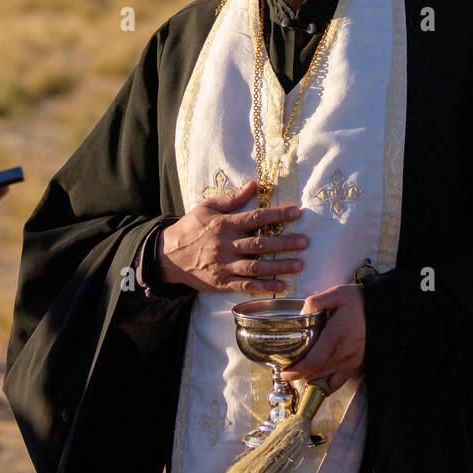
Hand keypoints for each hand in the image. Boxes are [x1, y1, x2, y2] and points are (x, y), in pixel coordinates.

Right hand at [156, 179, 306, 294]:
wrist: (168, 255)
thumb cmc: (191, 227)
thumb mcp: (207, 207)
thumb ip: (232, 198)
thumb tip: (254, 185)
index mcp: (223, 224)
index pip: (255, 218)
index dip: (277, 215)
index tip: (296, 213)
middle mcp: (225, 245)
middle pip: (259, 244)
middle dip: (284, 243)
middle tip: (304, 242)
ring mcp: (224, 266)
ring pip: (256, 267)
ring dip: (279, 266)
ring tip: (299, 264)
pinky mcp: (221, 283)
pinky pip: (245, 286)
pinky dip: (264, 287)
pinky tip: (281, 286)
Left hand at [281, 283, 364, 393]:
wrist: (384, 309)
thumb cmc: (358, 301)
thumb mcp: (335, 294)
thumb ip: (315, 302)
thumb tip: (301, 314)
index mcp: (335, 337)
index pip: (312, 363)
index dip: (296, 371)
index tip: (285, 372)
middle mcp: (343, 354)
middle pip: (316, 374)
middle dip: (300, 375)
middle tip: (289, 370)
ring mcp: (352, 362)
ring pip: (326, 380)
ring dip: (312, 379)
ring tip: (301, 373)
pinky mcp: (358, 364)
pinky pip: (340, 382)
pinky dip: (327, 384)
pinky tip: (319, 378)